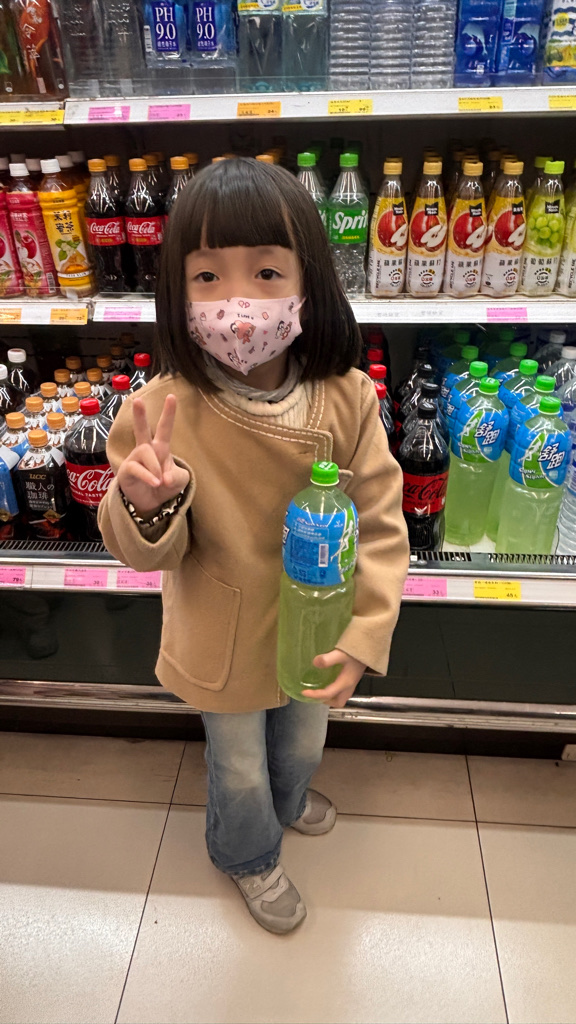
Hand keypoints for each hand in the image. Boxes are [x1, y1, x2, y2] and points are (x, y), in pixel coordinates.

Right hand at [117, 394, 189, 517]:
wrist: (150, 504)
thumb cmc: (165, 486)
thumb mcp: (180, 481)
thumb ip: (177, 476)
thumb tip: (164, 478)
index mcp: (160, 447)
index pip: (165, 428)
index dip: (168, 413)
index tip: (171, 396)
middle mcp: (146, 449)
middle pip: (141, 429)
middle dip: (139, 415)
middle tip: (137, 401)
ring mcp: (135, 459)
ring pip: (145, 451)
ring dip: (156, 467)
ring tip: (159, 481)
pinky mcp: (127, 470)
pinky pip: (137, 468)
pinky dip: (149, 476)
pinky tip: (155, 483)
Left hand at [305, 649, 365, 707]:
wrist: (370, 647)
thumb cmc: (356, 651)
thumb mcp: (341, 654)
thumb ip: (328, 659)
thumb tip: (314, 664)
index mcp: (345, 683)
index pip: (328, 694)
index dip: (315, 695)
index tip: (304, 692)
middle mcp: (349, 686)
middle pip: (338, 702)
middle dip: (326, 700)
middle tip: (315, 694)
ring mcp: (352, 683)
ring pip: (341, 697)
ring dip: (331, 697)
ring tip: (320, 688)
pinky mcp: (353, 678)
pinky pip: (343, 690)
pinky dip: (334, 690)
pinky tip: (329, 680)